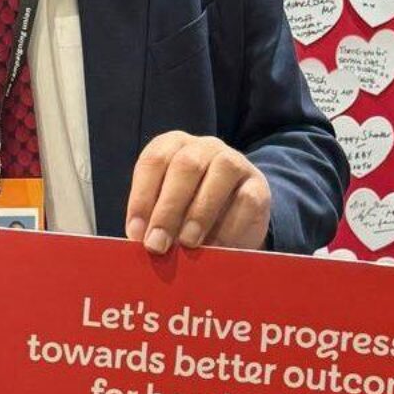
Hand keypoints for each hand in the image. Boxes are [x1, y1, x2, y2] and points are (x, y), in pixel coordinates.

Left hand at [124, 132, 271, 253]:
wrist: (234, 219)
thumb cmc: (188, 213)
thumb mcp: (167, 213)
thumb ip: (153, 223)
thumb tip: (144, 244)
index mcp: (173, 146)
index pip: (154, 161)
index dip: (142, 197)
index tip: (136, 233)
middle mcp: (203, 147)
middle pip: (185, 165)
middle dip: (168, 209)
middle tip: (157, 245)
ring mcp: (234, 161)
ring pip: (221, 172)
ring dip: (200, 212)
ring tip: (187, 244)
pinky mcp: (257, 185)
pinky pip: (246, 199)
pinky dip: (230, 227)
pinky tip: (218, 248)